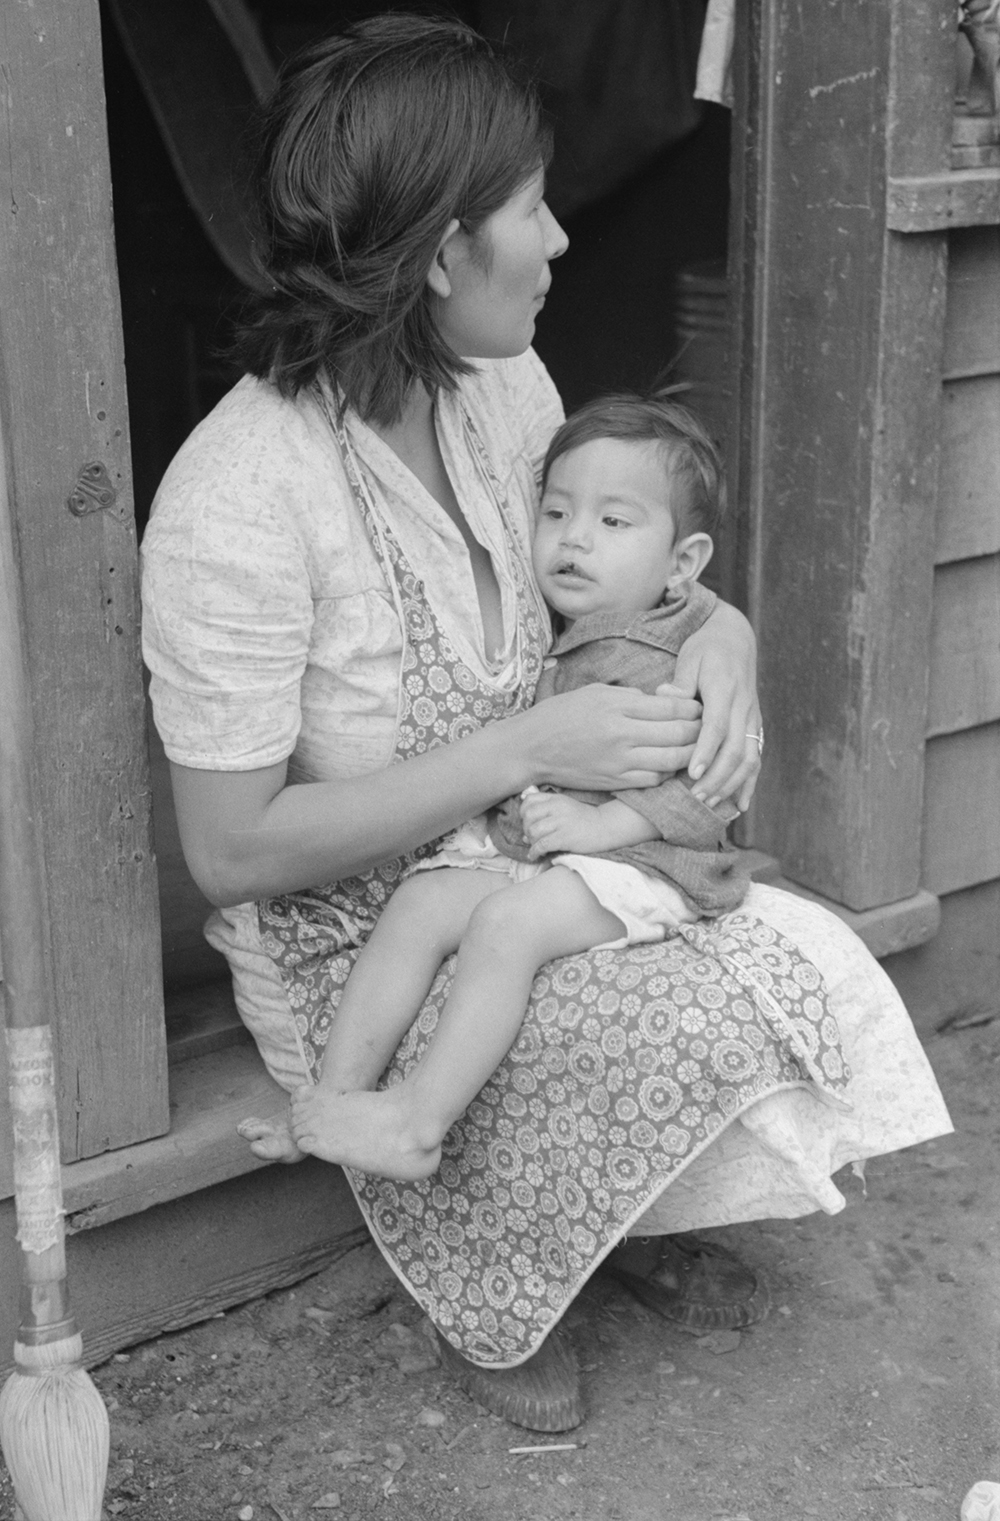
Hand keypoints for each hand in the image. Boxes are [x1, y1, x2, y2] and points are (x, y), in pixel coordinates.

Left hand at [520, 789, 608, 858]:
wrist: (605, 827)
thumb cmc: (583, 820)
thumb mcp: (565, 807)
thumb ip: (546, 812)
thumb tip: (524, 834)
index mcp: (556, 799)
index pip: (529, 801)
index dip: (524, 813)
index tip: (529, 822)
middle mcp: (557, 808)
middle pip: (528, 816)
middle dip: (526, 828)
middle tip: (533, 836)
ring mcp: (561, 823)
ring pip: (533, 831)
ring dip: (531, 841)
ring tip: (537, 846)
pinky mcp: (565, 837)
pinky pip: (542, 845)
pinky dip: (535, 852)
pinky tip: (535, 855)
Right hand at [522, 683, 701, 791]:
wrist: (531, 748)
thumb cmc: (562, 714)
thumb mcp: (595, 692)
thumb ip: (630, 696)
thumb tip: (661, 701)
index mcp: (618, 707)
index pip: (671, 708)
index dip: (693, 709)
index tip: (700, 708)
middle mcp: (622, 735)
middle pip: (678, 735)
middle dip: (699, 731)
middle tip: (707, 728)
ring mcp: (619, 762)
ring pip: (671, 761)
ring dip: (690, 755)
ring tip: (696, 749)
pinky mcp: (615, 781)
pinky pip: (654, 780)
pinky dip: (668, 773)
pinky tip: (671, 766)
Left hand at [670, 602, 761, 810]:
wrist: (735, 638)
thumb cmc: (706, 648)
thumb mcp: (690, 657)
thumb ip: (681, 682)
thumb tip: (665, 696)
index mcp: (725, 689)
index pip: (717, 725)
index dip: (706, 751)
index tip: (693, 774)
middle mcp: (743, 706)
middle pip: (735, 749)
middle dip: (717, 778)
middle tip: (695, 797)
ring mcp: (752, 718)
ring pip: (749, 758)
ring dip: (730, 784)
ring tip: (709, 803)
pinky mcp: (755, 726)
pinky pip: (756, 758)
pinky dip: (749, 783)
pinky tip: (741, 806)